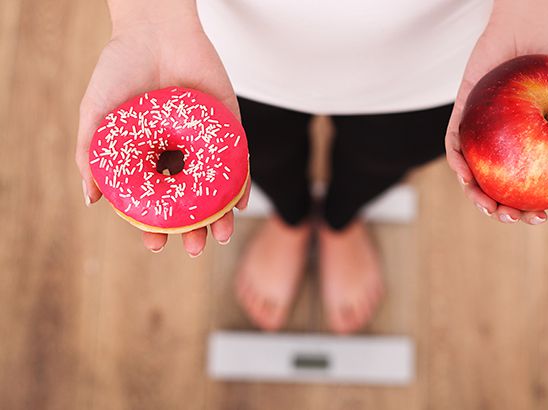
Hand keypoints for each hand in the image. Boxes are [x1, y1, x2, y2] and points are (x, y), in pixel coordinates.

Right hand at [75, 16, 249, 255]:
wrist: (154, 30)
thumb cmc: (120, 70)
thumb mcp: (97, 114)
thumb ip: (91, 155)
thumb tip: (91, 199)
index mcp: (149, 156)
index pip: (155, 200)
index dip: (155, 224)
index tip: (154, 244)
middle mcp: (178, 154)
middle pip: (189, 201)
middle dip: (192, 228)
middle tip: (194, 248)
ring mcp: (205, 142)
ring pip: (215, 188)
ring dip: (219, 215)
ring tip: (218, 236)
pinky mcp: (229, 127)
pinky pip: (238, 161)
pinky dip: (240, 184)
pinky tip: (238, 205)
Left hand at [444, 8, 547, 224]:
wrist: (532, 30)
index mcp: (525, 149)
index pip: (523, 188)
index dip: (527, 209)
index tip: (540, 218)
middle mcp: (500, 146)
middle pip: (493, 188)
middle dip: (498, 211)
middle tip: (511, 217)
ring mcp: (479, 133)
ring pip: (470, 174)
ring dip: (474, 194)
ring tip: (488, 206)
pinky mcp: (461, 115)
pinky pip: (453, 143)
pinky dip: (457, 161)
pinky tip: (465, 173)